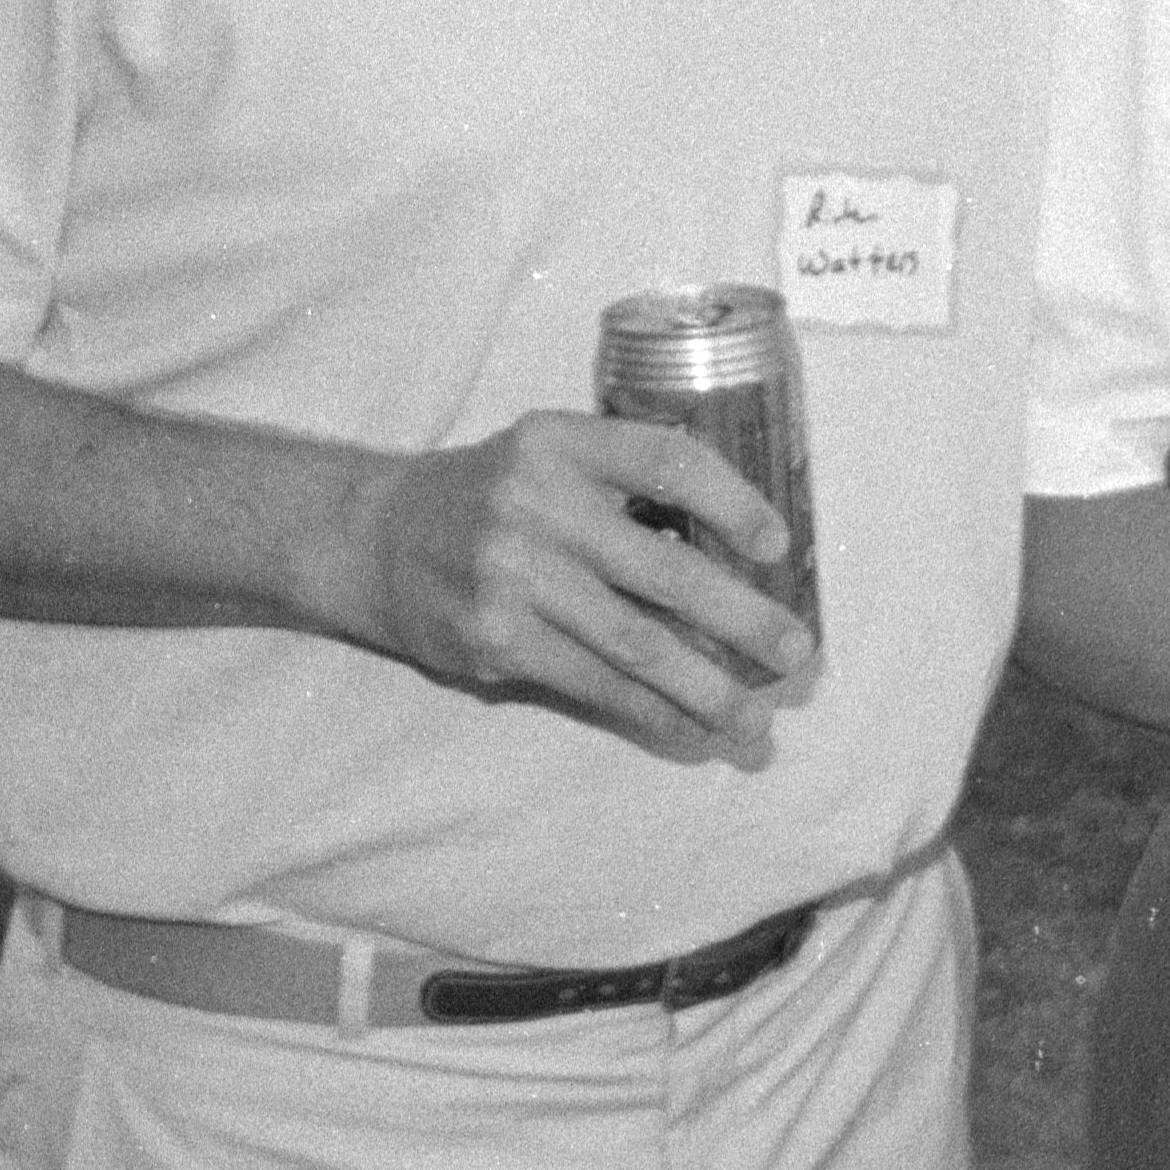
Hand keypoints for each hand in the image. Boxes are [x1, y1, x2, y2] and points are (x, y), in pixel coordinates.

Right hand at [345, 413, 814, 767]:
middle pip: (665, 569)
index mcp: (559, 443)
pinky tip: (689, 725)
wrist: (372, 538)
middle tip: (797, 652)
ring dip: (707, 688)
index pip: (666, 462)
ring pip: (636, 644)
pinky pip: (593, 683)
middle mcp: (535, 504)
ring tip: (754, 720)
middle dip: (744, 619)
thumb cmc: (490, 498)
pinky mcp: (494, 640)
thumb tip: (739, 560)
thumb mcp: (549, 457)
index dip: (732, 501)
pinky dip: (650, 709)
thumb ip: (624, 485)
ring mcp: (510, 576)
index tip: (778, 544)